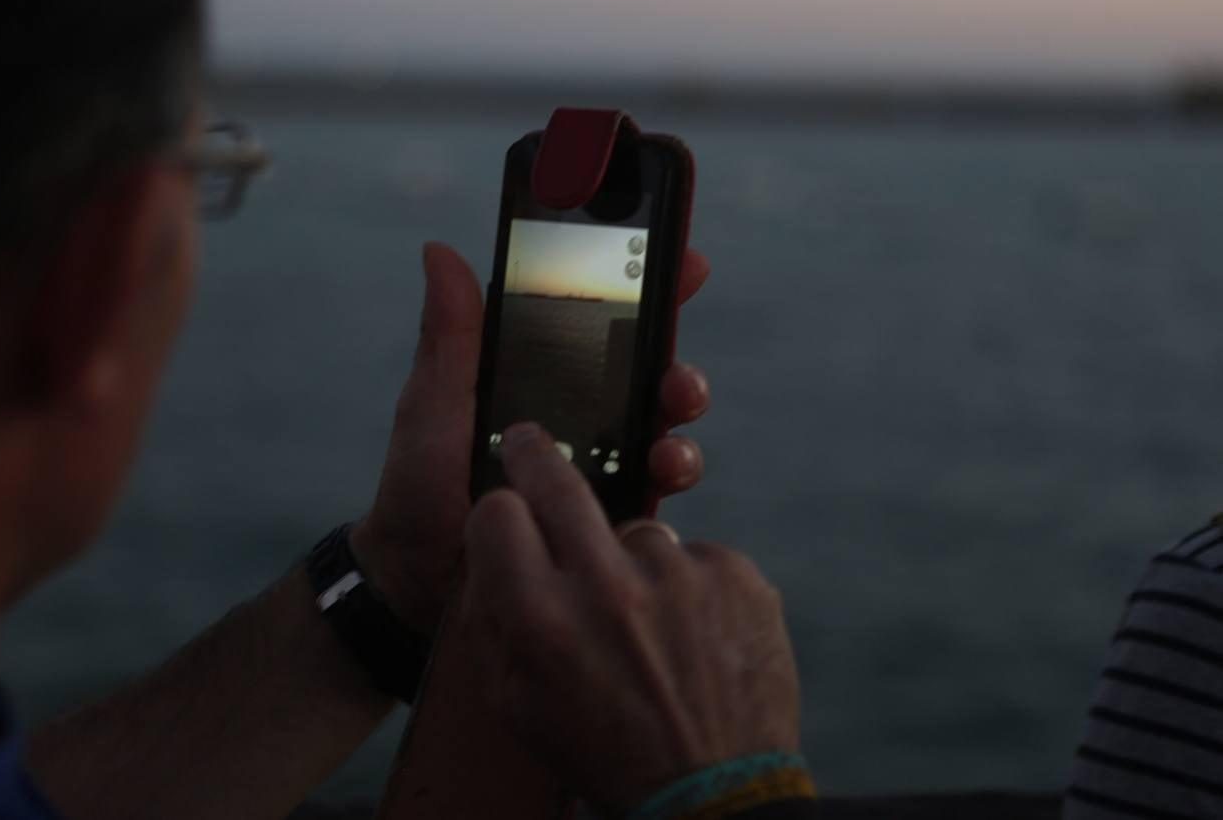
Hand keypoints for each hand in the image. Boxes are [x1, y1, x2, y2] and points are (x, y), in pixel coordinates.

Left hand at [350, 242, 712, 633]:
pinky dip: (671, 473)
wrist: (417, 582)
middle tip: (677, 374)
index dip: (646, 286)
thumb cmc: (418, 486)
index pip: (600, 319)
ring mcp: (599, 462)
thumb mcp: (434, 404)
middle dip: (675, 363)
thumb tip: (439, 250)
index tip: (684, 264)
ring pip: (661, 425)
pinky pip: (657, 487)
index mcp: (538, 374)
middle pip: (646, 371)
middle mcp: (578, 412)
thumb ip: (450, 336)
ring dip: (679, 420)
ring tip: (669, 430)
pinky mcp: (610, 513)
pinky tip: (662, 474)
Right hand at [463, 423, 799, 816]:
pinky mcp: (735, 574)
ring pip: (636, 530)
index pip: (496, 513)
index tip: (504, 507)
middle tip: (531, 442)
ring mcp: (677, 574)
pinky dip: (689, 586)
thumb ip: (491, 620)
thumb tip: (491, 550)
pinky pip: (693, 555)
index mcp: (540, 620)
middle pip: (558, 481)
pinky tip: (693, 637)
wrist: (714, 793)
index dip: (497, 511)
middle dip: (537, 454)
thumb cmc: (602, 750)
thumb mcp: (516, 704)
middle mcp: (606, 586)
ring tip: (647, 629)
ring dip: (631, 562)